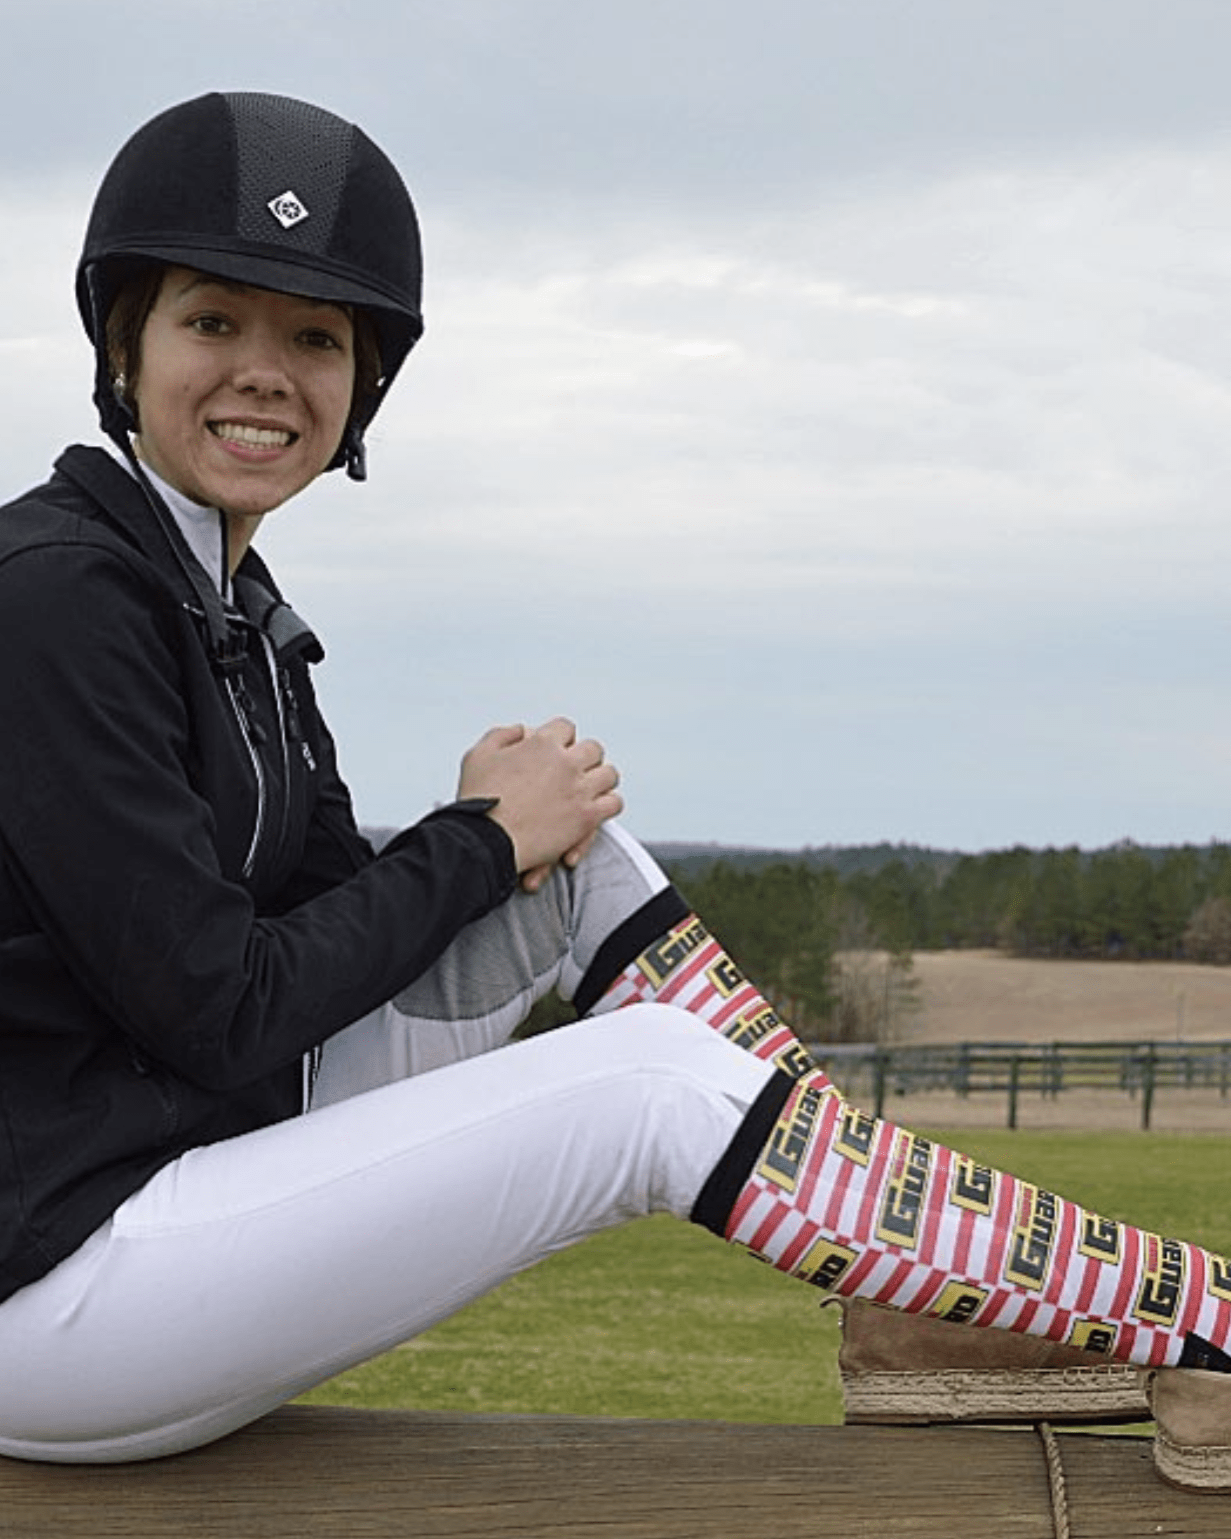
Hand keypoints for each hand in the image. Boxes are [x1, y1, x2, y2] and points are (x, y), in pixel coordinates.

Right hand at [457, 717, 622, 882]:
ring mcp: (580, 790)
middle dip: (584, 756)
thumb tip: (520, 729)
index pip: (565, 727)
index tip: (555, 749)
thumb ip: (501, 735)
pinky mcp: (586, 817)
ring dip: (600, 779)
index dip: (560, 737)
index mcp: (541, 743)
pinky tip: (595, 809)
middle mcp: (566, 763)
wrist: (485, 841)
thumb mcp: (478, 755)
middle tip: (575, 768)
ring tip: (590, 788)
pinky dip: (607, 805)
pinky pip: (613, 804)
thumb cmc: (478, 800)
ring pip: (609, 775)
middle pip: (593, 749)